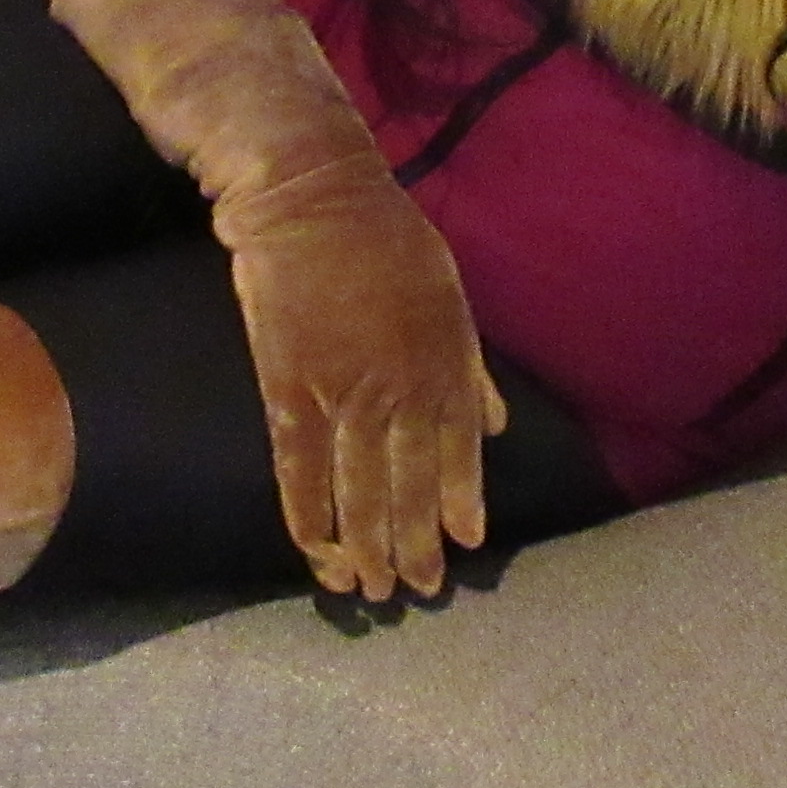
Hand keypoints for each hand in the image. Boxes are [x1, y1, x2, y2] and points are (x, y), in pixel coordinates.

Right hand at [227, 172, 505, 601]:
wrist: (310, 198)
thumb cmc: (386, 239)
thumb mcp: (451, 297)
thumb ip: (471, 369)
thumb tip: (496, 426)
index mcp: (447, 365)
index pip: (459, 453)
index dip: (460, 504)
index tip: (462, 545)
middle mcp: (403, 390)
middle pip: (409, 485)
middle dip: (413, 545)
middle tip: (415, 589)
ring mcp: (345, 395)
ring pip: (358, 491)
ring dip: (364, 547)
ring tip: (368, 589)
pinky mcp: (290, 390)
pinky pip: (299, 469)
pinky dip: (307, 515)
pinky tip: (315, 551)